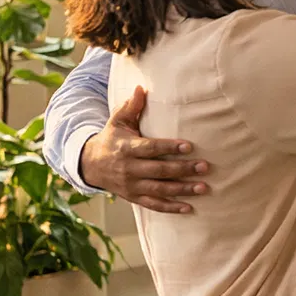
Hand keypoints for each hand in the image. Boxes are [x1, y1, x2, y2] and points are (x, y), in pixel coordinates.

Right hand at [76, 87, 208, 214]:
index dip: (169, 147)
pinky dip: (171, 208)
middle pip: (159, 170)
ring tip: (203, 187)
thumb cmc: (111, 138)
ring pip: (159, 190)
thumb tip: (141, 88)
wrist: (90, 165)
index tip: (189, 146)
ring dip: (182, 189)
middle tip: (205, 167)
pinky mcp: (134, 198)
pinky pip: (153, 205)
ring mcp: (131, 185)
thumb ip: (130, 106)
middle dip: (182, 169)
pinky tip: (189, 207)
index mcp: (127, 148)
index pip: (151, 148)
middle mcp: (129, 168)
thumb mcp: (117, 121)